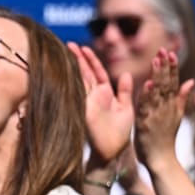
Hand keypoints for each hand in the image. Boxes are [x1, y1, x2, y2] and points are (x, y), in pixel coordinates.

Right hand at [69, 42, 133, 165]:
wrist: (114, 151)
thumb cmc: (120, 133)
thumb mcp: (126, 107)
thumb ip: (125, 91)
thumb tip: (126, 74)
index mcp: (105, 93)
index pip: (97, 72)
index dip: (91, 59)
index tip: (84, 47)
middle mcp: (94, 95)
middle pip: (85, 72)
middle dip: (78, 57)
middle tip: (69, 43)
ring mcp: (87, 101)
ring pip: (80, 78)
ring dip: (74, 64)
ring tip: (68, 50)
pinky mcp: (84, 108)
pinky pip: (79, 91)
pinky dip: (74, 79)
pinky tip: (69, 68)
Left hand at [134, 49, 193, 172]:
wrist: (161, 160)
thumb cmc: (165, 138)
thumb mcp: (176, 116)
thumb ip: (182, 98)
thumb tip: (191, 81)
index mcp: (171, 105)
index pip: (173, 82)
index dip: (172, 67)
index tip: (170, 52)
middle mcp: (166, 108)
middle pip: (167, 84)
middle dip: (165, 66)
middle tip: (163, 50)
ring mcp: (156, 115)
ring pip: (158, 92)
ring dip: (158, 75)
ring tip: (156, 60)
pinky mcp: (146, 123)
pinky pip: (146, 107)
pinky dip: (147, 95)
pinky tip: (147, 83)